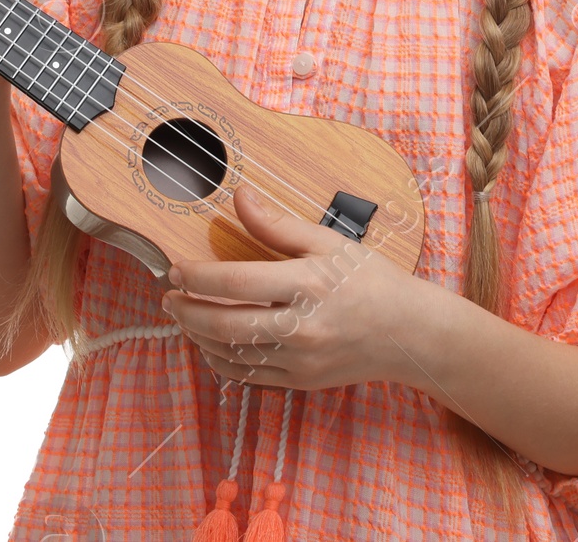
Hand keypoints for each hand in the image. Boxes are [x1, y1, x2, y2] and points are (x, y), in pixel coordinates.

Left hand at [159, 181, 427, 392]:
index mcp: (307, 284)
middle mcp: (301, 326)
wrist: (408, 333)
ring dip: (198, 336)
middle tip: (169, 296)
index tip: (175, 268)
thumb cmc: (369, 279)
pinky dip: (221, 360)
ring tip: (184, 316)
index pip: (235, 282)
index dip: (197, 276)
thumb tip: (240, 197)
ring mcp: (300, 360)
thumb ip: (277, 224)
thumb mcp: (328, 241)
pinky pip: (248, 375)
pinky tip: (211, 343)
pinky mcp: (300, 382)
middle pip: (224, 324)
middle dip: (187, 311)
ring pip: (231, 354)